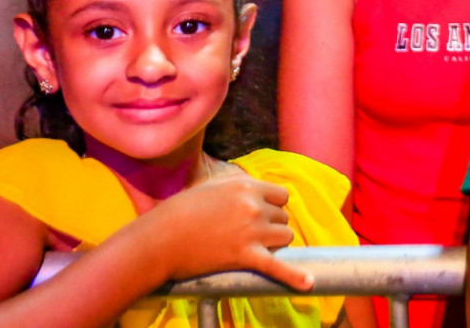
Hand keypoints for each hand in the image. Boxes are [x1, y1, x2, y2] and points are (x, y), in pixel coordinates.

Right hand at [133, 174, 314, 291]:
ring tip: (256, 247)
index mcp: (247, 186)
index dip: (273, 206)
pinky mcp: (245, 256)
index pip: (282, 195)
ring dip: (275, 243)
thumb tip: (254, 189)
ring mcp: (251, 231)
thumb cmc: (182, 211)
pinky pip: (277, 266)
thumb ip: (237, 186)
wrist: (161, 239)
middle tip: (249, 233)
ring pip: (285, 237)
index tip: (262, 214)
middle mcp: (254, 206)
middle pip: (283, 217)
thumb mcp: (212, 186)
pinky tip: (309, 283)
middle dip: (271, 225)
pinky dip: (294, 276)